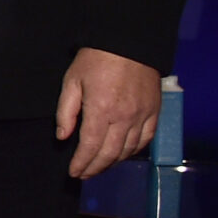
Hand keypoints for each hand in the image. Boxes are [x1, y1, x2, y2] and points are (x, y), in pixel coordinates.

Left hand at [56, 48, 160, 179]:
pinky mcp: (155, 111)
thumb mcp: (72, 82)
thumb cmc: (96, 60)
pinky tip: (123, 154)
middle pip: (110, 154)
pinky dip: (134, 151)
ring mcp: (142, 115)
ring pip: (129, 150)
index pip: (90, 147)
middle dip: (95, 168)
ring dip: (113, 162)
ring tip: (100, 166)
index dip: (81, 163)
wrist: (129, 42)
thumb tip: (63, 137)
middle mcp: (124, 118)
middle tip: (84, 174)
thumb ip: (66, 112)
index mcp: (101, 110)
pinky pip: (146, 139)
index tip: (74, 173)